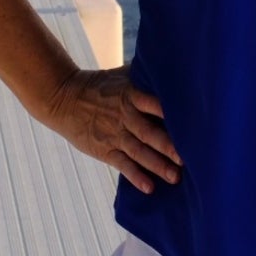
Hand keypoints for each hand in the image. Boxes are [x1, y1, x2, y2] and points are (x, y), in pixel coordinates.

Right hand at [41, 67, 178, 193]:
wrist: (63, 99)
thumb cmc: (101, 86)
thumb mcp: (123, 76)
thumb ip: (147, 77)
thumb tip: (177, 68)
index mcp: (131, 95)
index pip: (154, 104)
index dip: (171, 113)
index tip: (192, 123)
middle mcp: (124, 116)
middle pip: (149, 133)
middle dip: (168, 146)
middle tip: (188, 158)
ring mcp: (114, 135)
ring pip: (139, 152)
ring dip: (157, 165)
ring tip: (175, 177)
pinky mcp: (105, 150)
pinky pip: (123, 165)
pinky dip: (136, 176)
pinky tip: (149, 187)